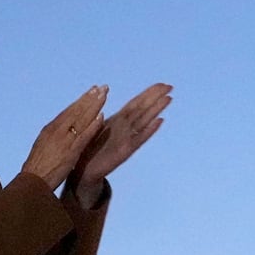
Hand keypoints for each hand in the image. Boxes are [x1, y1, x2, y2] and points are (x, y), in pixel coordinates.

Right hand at [22, 86, 109, 189]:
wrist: (32, 183)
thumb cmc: (38, 168)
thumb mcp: (44, 147)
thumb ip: (54, 137)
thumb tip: (61, 129)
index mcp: (50, 129)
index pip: (69, 111)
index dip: (82, 100)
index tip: (92, 90)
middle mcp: (56, 131)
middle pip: (76, 110)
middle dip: (90, 98)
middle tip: (103, 87)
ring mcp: (63, 140)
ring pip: (81, 119)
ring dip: (94, 106)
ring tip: (105, 95)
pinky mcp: (70, 152)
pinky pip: (83, 136)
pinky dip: (92, 126)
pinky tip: (102, 117)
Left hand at [73, 82, 173, 206]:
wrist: (84, 170)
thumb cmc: (88, 148)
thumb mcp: (94, 126)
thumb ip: (102, 114)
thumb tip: (101, 95)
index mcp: (118, 120)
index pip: (136, 103)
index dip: (148, 93)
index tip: (161, 84)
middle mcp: (126, 128)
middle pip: (143, 109)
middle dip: (156, 97)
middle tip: (171, 86)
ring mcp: (127, 139)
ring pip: (144, 120)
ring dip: (156, 109)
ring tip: (169, 98)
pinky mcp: (124, 151)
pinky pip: (139, 138)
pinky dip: (149, 129)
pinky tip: (160, 121)